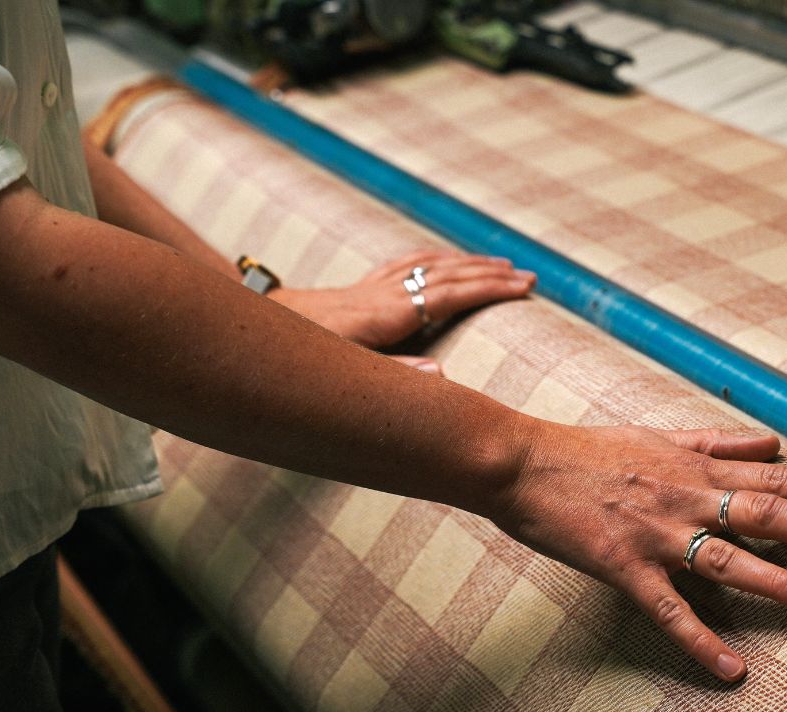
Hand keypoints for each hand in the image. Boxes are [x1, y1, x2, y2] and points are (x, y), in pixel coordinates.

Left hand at [269, 249, 534, 351]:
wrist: (257, 326)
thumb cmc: (301, 354)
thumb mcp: (347, 369)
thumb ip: (396, 374)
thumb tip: (443, 376)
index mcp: (388, 315)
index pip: (451, 295)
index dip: (491, 289)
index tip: (524, 286)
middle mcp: (384, 294)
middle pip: (448, 276)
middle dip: (491, 274)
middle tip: (529, 276)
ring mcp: (372, 287)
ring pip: (430, 266)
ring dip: (468, 264)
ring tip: (500, 264)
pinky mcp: (360, 289)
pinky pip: (406, 265)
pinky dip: (434, 259)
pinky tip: (443, 260)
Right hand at [495, 423, 786, 681]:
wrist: (521, 464)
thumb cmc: (589, 449)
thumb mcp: (658, 434)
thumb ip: (717, 442)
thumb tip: (771, 442)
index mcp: (695, 467)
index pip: (773, 476)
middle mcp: (684, 497)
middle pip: (764, 512)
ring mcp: (655, 535)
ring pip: (726, 559)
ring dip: (776, 580)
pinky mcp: (622, 566)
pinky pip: (668, 610)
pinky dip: (700, 640)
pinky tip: (731, 670)